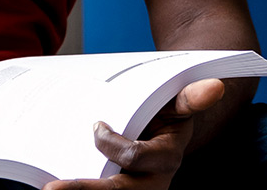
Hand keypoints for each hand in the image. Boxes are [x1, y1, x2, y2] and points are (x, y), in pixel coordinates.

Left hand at [43, 78, 225, 189]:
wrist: (163, 126)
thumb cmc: (167, 111)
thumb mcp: (178, 101)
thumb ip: (190, 97)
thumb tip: (215, 87)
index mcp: (165, 159)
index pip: (135, 158)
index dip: (113, 146)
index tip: (95, 127)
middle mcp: (149, 183)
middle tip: (51, 188)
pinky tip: (50, 188)